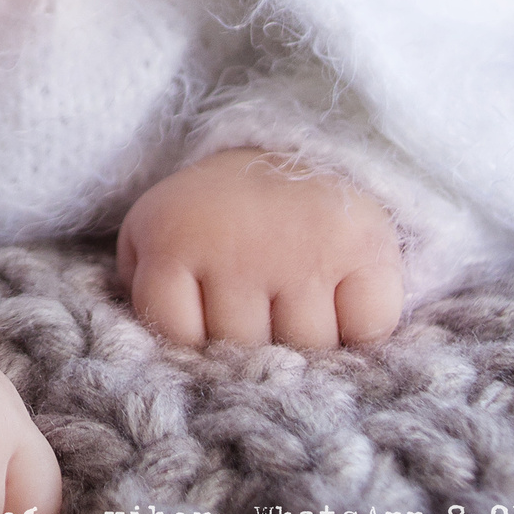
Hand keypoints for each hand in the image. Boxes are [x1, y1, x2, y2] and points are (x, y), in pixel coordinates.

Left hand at [115, 148, 403, 347]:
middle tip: (257, 298)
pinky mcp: (366, 250)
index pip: (177, 334)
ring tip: (296, 296)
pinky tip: (341, 297)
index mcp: (175, 237)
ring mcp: (305, 250)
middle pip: (243, 348)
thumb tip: (160, 362)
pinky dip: (361, 327)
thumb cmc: (218, 216)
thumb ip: (144, 291)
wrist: (292, 150)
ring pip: (307, 350)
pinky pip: (368, 331)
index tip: (204, 306)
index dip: (193, 333)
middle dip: (249, 339)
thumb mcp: (154, 236)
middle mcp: (239, 244)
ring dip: (305, 340)